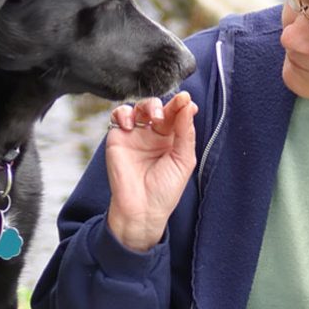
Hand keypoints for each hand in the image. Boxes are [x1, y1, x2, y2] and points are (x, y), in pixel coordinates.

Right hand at [105, 92, 198, 251]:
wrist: (142, 209)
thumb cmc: (166, 189)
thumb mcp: (183, 160)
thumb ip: (186, 132)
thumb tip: (190, 105)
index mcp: (172, 138)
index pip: (177, 115)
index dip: (181, 105)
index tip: (187, 99)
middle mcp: (154, 134)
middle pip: (159, 107)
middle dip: (165, 105)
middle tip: (167, 112)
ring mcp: (135, 134)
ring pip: (139, 107)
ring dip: (147, 105)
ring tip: (153, 116)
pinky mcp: (118, 137)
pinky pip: (119, 116)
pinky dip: (124, 114)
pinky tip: (131, 125)